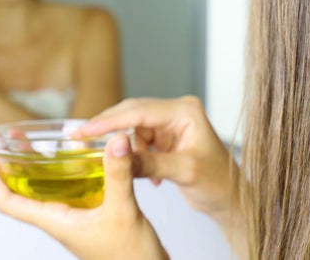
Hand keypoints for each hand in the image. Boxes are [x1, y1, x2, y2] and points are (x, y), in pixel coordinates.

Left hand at [0, 134, 168, 259]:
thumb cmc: (130, 256)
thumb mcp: (123, 211)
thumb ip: (117, 175)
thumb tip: (115, 140)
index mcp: (55, 221)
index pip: (8, 201)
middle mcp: (59, 218)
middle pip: (20, 192)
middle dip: (7, 165)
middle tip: (3, 139)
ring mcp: (73, 216)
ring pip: (42, 189)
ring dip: (31, 166)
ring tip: (28, 142)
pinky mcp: (89, 213)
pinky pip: (66, 189)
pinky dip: (62, 171)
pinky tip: (73, 156)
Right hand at [71, 96, 236, 221]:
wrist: (231, 198)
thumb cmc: (219, 182)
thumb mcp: (184, 172)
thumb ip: (150, 163)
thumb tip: (118, 155)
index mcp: (186, 111)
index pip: (139, 112)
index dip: (108, 121)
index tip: (83, 130)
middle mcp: (177, 112)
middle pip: (132, 113)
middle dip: (108, 128)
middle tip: (78, 137)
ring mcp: (171, 124)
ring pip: (133, 129)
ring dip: (127, 148)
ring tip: (127, 168)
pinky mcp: (166, 137)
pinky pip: (139, 141)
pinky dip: (136, 157)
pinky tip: (148, 177)